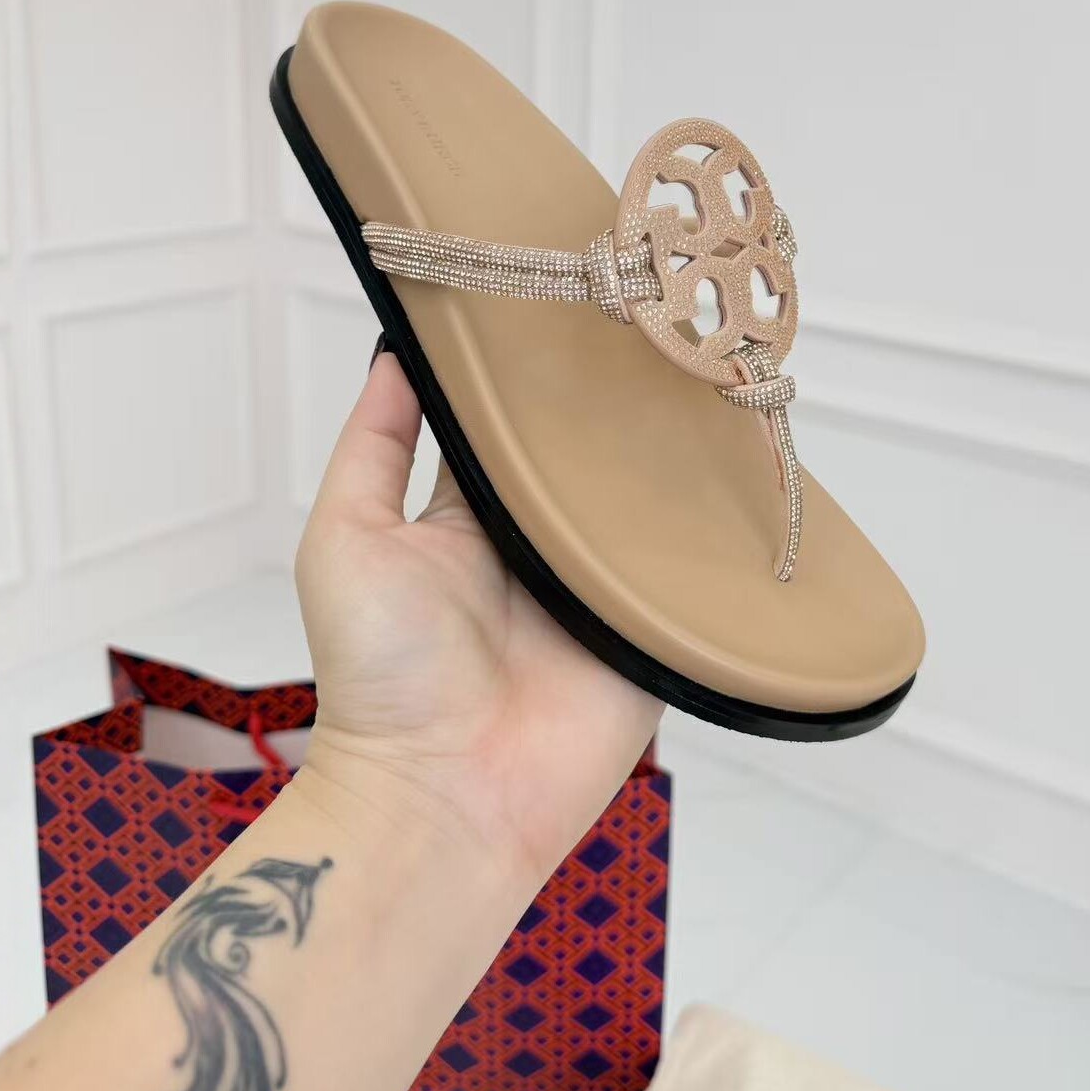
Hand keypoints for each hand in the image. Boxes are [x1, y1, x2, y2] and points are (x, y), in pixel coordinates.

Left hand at [293, 340, 662, 889]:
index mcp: (469, 517)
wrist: (444, 796)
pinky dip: (712, 531)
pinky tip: (742, 462)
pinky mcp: (651, 631)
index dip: (530, 369)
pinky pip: (690, 571)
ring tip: (707, 370)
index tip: (561, 294)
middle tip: (653, 315)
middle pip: (586, 454)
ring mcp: (598, 586)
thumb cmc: (378, 672)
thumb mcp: (347, 537)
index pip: (509, 424)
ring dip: (669, 456)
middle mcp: (538, 543)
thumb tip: (395, 348)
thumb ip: (374, 445)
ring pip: (646, 502)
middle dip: (614, 401)